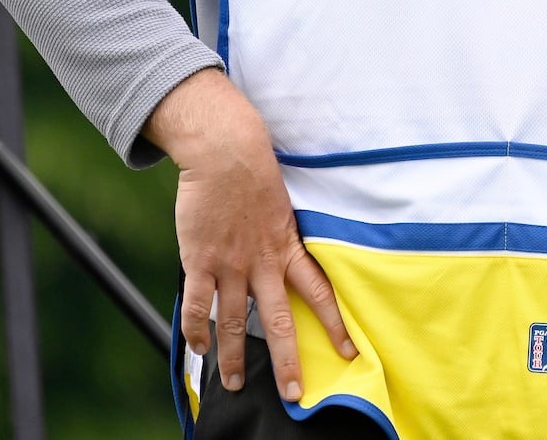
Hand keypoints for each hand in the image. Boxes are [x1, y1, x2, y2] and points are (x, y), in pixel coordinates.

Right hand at [145, 70, 354, 400]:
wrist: (228, 153)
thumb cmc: (256, 177)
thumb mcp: (284, 211)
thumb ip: (284, 241)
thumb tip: (285, 263)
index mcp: (290, 248)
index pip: (322, 294)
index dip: (337, 325)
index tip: (349, 353)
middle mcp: (264, 262)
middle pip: (281, 321)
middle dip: (288, 361)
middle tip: (293, 393)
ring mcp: (232, 263)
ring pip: (236, 322)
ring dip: (234, 357)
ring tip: (233, 384)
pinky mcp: (200, 260)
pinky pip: (197, 305)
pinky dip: (196, 330)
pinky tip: (198, 348)